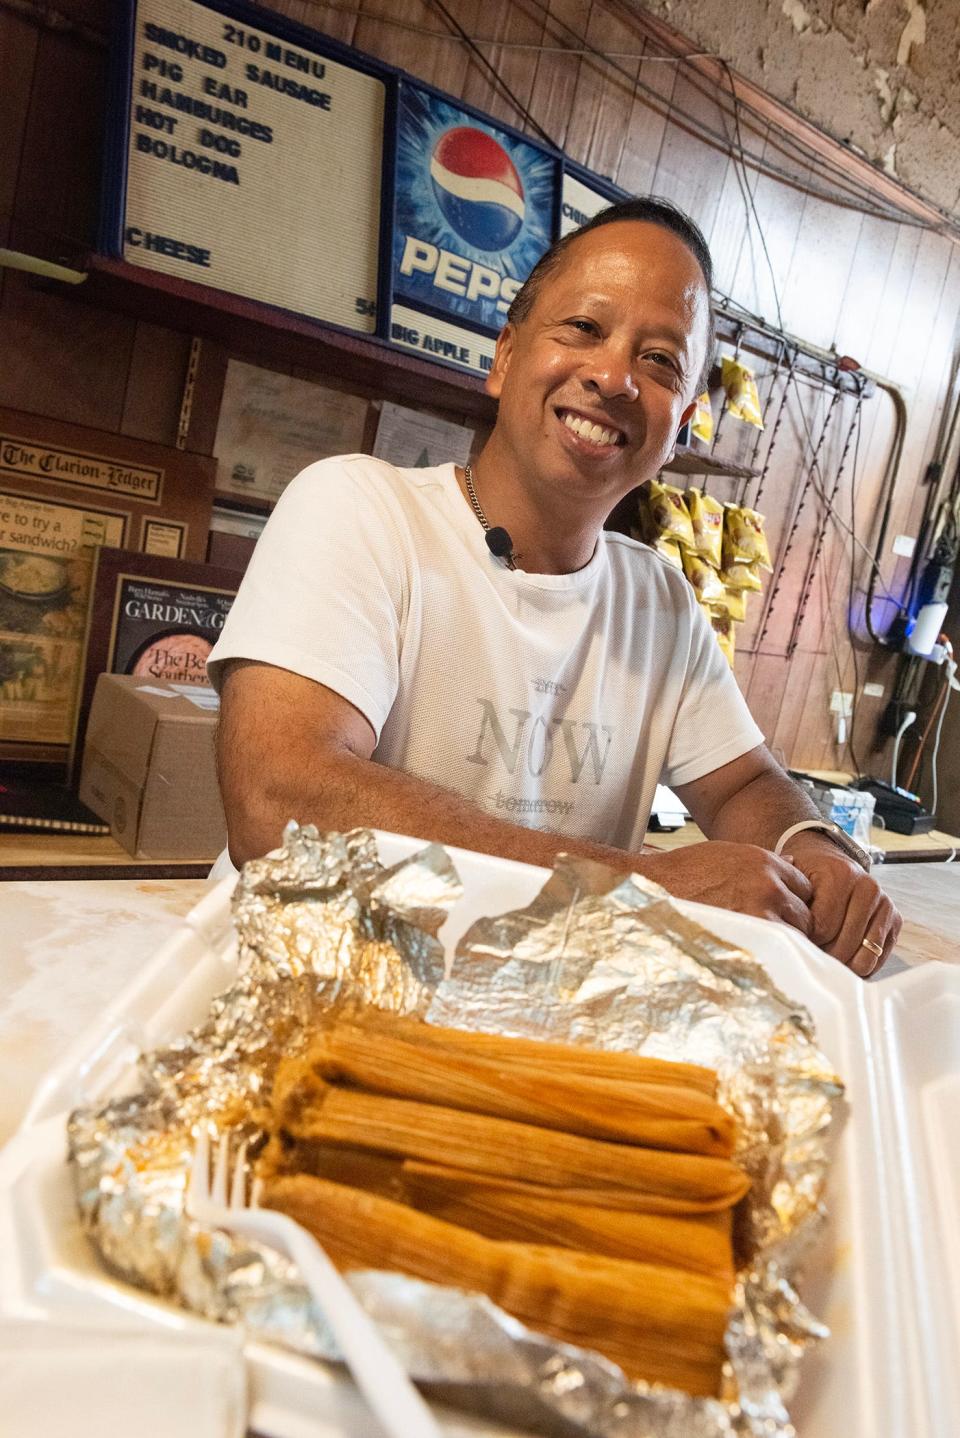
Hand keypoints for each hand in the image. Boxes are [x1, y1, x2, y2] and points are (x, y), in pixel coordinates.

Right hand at [641, 841, 813, 937]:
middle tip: (769, 932)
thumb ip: (765, 862)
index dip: (793, 902)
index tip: (781, 912)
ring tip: (758, 943)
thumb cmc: (683, 871)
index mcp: (765, 862)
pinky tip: (753, 953)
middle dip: (791, 924)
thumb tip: (793, 861)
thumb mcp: (727, 853)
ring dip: (781, 942)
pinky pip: (776, 953)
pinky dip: (768, 956)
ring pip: (794, 936)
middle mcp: (768, 886)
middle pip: (805, 915)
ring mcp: (760, 913)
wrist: (650, 887)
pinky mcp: (748, 938)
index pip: (805, 888)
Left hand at [784, 832, 900, 976]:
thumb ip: (792, 905)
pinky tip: (844, 960)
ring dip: (844, 965)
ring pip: (865, 957)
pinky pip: (879, 958)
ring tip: (826, 959)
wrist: (829, 860)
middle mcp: (868, 888)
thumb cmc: (807, 875)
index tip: (797, 940)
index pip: (824, 928)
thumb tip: (792, 941)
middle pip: (845, 945)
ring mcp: (885, 904)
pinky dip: (860, 965)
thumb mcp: (793, 882)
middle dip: (825, 956)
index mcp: (842, 875)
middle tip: (809, 955)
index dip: (807, 940)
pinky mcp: (895, 919)